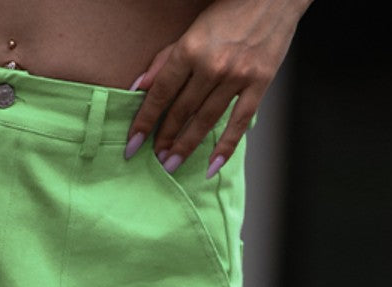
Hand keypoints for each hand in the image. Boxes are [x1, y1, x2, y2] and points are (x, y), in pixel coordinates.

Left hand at [125, 0, 308, 177]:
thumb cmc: (229, 11)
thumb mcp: (191, 29)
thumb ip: (165, 59)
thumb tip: (140, 87)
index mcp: (191, 48)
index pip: (161, 93)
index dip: (145, 121)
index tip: (132, 144)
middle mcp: (212, 64)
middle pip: (182, 110)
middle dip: (165, 138)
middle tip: (155, 159)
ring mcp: (237, 76)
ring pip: (206, 120)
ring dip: (187, 145)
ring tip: (172, 164)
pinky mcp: (259, 83)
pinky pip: (240, 122)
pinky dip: (225, 147)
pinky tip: (212, 166)